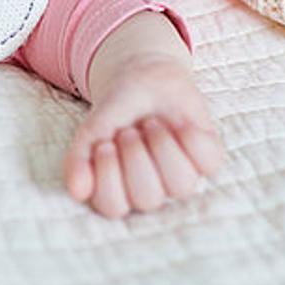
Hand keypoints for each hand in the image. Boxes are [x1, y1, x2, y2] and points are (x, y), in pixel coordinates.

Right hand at [63, 53, 226, 218]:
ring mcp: (181, 178)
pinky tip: (180, 124)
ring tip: (152, 124)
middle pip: (147, 197)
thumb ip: (79, 159)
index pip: (113, 206)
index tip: (105, 144)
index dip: (109, 175)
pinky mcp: (207, 161)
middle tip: (130, 131)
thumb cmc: (117, 111)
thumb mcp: (92, 130)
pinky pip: (208, 163)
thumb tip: (76, 191)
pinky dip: (192, 138)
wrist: (145, 77)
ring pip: (181, 184)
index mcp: (119, 191)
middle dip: (136, 156)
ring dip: (162, 145)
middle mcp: (151, 192)